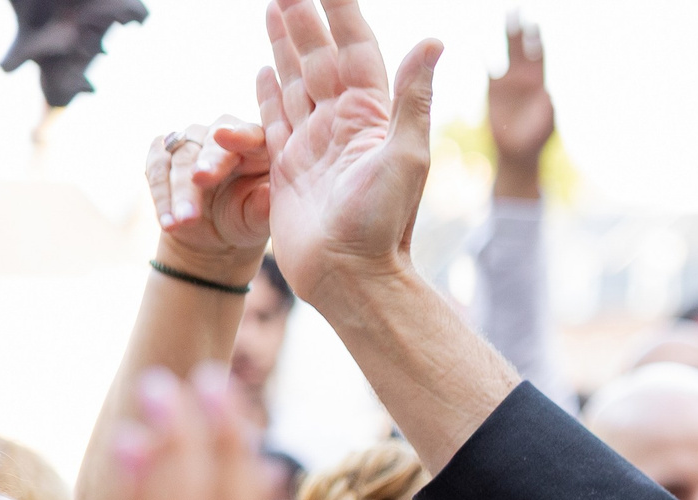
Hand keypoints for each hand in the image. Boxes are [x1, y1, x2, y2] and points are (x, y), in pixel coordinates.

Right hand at [150, 118, 271, 283]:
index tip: (224, 137)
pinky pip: (156, 169)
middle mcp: (221, 133)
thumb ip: (263, 207)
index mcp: (257, 144)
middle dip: (205, 162)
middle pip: (211, 143)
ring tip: (184, 220)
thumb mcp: (258, 220)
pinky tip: (169, 222)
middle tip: (199, 179)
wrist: (215, 233)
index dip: (239, 134)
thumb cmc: (246, 219)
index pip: (252, 133)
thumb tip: (266, 194)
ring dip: (180, 191)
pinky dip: (162, 197)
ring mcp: (190, 139)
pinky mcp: (162, 152)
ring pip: (180, 158)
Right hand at [258, 0, 442, 307]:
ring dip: (285, 44)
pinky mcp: (287, 165)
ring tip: (274, 7)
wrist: (349, 275)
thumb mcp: (405, 155)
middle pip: (321, 56)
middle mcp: (343, 124)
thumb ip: (412, 97)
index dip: (342, 11)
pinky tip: (262, 69)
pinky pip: (274, 118)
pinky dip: (268, 91)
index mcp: (371, 116)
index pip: (357, 48)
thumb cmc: (381, 222)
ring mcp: (314, 143)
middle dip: (305, 17)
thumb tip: (435, 41)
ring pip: (295, 79)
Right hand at [485, 14, 553, 198]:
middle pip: (523, 48)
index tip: (535, 23)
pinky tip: (480, 46)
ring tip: (509, 15)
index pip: (539, 57)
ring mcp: (508, 82)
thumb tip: (547, 93)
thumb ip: (548, 109)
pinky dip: (484, 57)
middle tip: (518, 9)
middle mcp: (524, 78)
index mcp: (539, 84)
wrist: (519, 151)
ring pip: (509, 53)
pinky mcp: (494, 89)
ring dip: (509, 35)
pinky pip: (488, 69)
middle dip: (521, 29)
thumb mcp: (545, 125)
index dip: (537, 41)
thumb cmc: (536, 139)